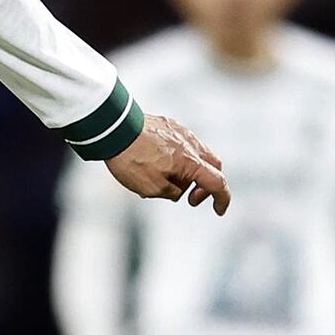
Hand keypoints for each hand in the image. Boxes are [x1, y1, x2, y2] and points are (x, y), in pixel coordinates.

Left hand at [107, 113, 229, 213]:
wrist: (113, 128)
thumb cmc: (131, 159)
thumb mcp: (151, 189)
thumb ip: (172, 192)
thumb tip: (178, 189)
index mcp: (191, 162)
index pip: (217, 183)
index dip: (222, 199)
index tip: (219, 210)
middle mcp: (191, 144)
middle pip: (212, 166)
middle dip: (205, 185)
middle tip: (190, 197)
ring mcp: (180, 131)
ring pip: (196, 154)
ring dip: (189, 171)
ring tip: (164, 183)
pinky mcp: (168, 124)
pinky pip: (181, 144)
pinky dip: (177, 158)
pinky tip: (157, 166)